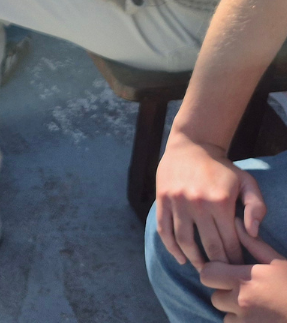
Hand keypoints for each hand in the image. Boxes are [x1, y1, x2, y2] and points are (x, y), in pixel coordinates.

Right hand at [156, 128, 266, 267]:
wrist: (192, 144)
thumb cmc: (222, 167)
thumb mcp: (246, 182)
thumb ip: (256, 207)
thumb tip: (252, 233)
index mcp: (220, 202)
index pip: (229, 243)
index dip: (234, 260)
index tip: (237, 268)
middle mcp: (198, 203)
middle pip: (208, 247)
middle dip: (217, 265)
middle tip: (221, 274)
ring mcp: (177, 201)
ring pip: (184, 242)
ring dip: (194, 261)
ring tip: (202, 269)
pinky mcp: (163, 198)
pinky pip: (164, 229)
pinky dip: (171, 248)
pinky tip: (180, 258)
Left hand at [201, 222, 286, 318]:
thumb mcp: (276, 262)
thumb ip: (252, 244)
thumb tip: (237, 222)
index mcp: (244, 279)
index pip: (208, 274)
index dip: (214, 272)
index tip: (225, 271)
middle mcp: (241, 302)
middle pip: (215, 297)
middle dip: (224, 293)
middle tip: (242, 290)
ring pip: (225, 316)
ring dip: (234, 312)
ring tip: (253, 305)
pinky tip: (258, 317)